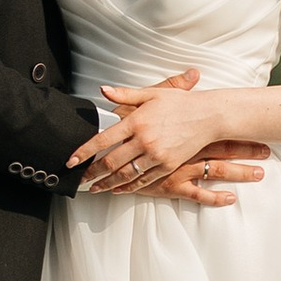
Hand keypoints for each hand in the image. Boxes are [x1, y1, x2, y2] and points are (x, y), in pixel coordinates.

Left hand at [70, 70, 267, 197]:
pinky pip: (143, 180)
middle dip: (92, 174)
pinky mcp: (167, 165)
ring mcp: (156, 155)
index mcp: (136, 121)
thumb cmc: (179, 103)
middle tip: (79, 180)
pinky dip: (128, 187)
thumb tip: (102, 90)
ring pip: (125, 175)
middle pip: (111, 162)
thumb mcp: (151, 94)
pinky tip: (118, 189)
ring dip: (107, 184)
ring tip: (95, 189)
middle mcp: (144, 140)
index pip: (103, 140)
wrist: (208, 117)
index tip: (71, 161)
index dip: (84, 152)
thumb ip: (125, 94)